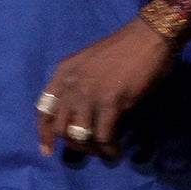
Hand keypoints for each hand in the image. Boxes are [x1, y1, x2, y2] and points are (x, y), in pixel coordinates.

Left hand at [35, 21, 173, 156]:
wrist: (147, 38)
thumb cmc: (122, 50)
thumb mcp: (87, 64)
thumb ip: (78, 86)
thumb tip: (79, 117)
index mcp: (63, 73)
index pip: (43, 109)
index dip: (44, 134)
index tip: (47, 151)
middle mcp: (71, 85)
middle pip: (60, 128)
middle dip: (73, 144)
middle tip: (89, 149)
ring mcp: (89, 94)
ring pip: (79, 136)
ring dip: (91, 150)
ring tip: (104, 151)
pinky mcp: (110, 103)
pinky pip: (103, 137)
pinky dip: (109, 150)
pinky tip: (116, 152)